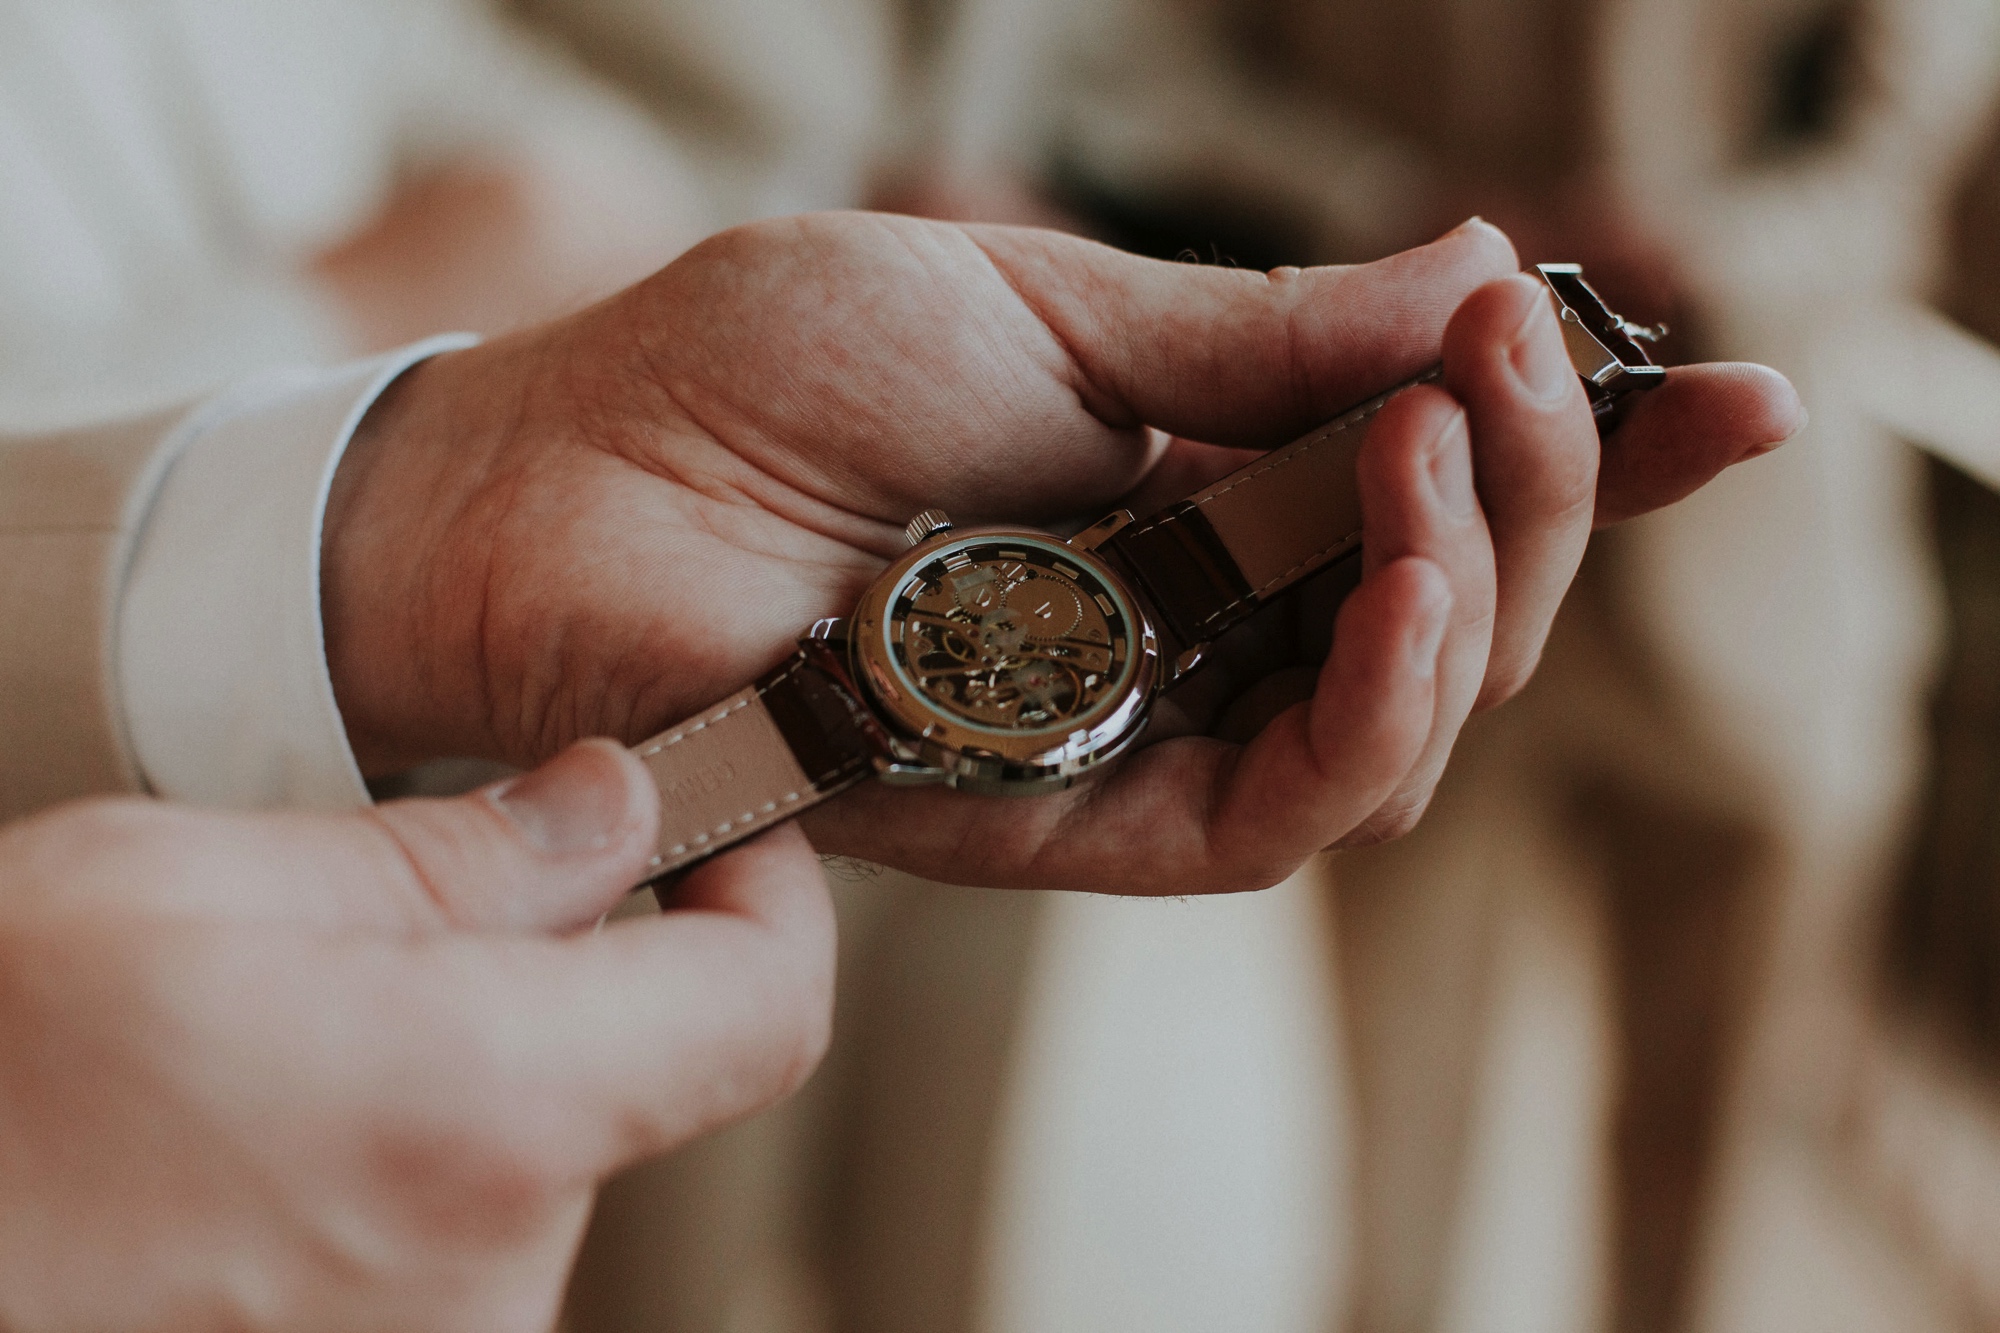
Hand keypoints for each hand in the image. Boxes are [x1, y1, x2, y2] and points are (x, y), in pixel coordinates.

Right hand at [0, 744, 829, 1330]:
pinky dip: (389, 1171)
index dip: (770, 901)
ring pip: (525, 1158)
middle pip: (629, 1077)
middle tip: (370, 932)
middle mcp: (499, 1270)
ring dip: (445, 1079)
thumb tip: (612, 807)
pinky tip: (246, 1151)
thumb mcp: (185, 887)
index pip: (767, 1008)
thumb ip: (447, 857)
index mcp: (484, 1112)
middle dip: (544, 983)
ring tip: (257, 1059)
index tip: (720, 837)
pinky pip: (449, 1243)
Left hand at [323, 212, 1802, 892]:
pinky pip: (1275, 812)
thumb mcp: (1036, 302)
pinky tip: (1393, 579)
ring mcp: (1137, 725)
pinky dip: (1368, 706)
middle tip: (1530, 369)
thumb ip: (1252, 335)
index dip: (1588, 455)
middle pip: (1447, 612)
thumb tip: (1472, 283)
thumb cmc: (754, 372)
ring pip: (1395, 726)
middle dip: (1536, 496)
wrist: (564, 480)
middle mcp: (1188, 618)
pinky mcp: (1069, 816)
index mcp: (1192, 480)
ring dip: (1473, 594)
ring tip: (1453, 455)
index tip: (1732, 400)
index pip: (1431, 485)